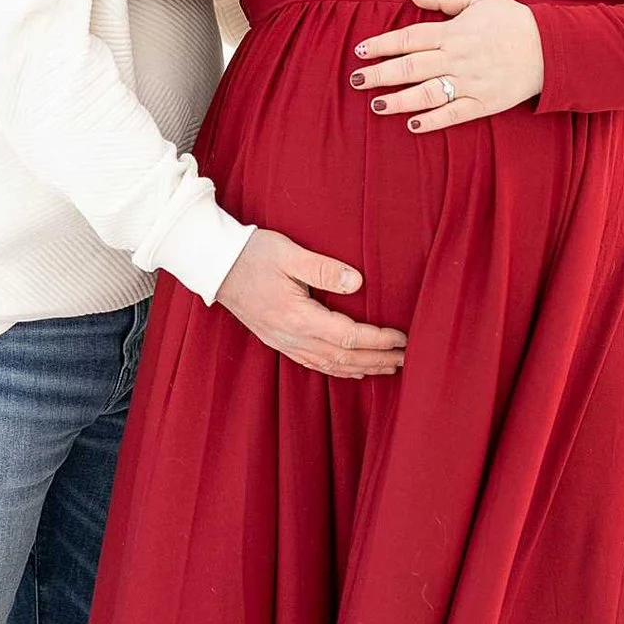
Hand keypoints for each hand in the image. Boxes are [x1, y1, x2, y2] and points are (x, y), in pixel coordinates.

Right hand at [213, 228, 407, 376]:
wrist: (216, 266)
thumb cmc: (254, 254)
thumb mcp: (290, 254)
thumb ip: (324, 269)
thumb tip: (357, 282)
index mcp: (298, 317)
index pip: (348, 336)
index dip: (378, 340)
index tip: (402, 338)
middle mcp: (292, 337)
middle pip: (343, 357)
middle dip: (378, 359)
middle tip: (408, 358)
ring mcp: (284, 342)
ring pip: (330, 364)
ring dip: (362, 367)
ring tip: (389, 368)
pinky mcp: (279, 340)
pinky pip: (314, 363)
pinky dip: (338, 369)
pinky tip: (352, 369)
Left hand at [353, 0, 545, 131]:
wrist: (549, 48)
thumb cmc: (512, 20)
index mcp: (454, 32)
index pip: (410, 38)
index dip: (383, 44)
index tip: (361, 50)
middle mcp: (458, 59)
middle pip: (411, 68)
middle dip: (380, 74)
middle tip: (356, 80)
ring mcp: (470, 83)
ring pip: (427, 94)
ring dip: (399, 100)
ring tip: (377, 104)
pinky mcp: (483, 103)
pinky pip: (453, 115)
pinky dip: (432, 121)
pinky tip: (413, 124)